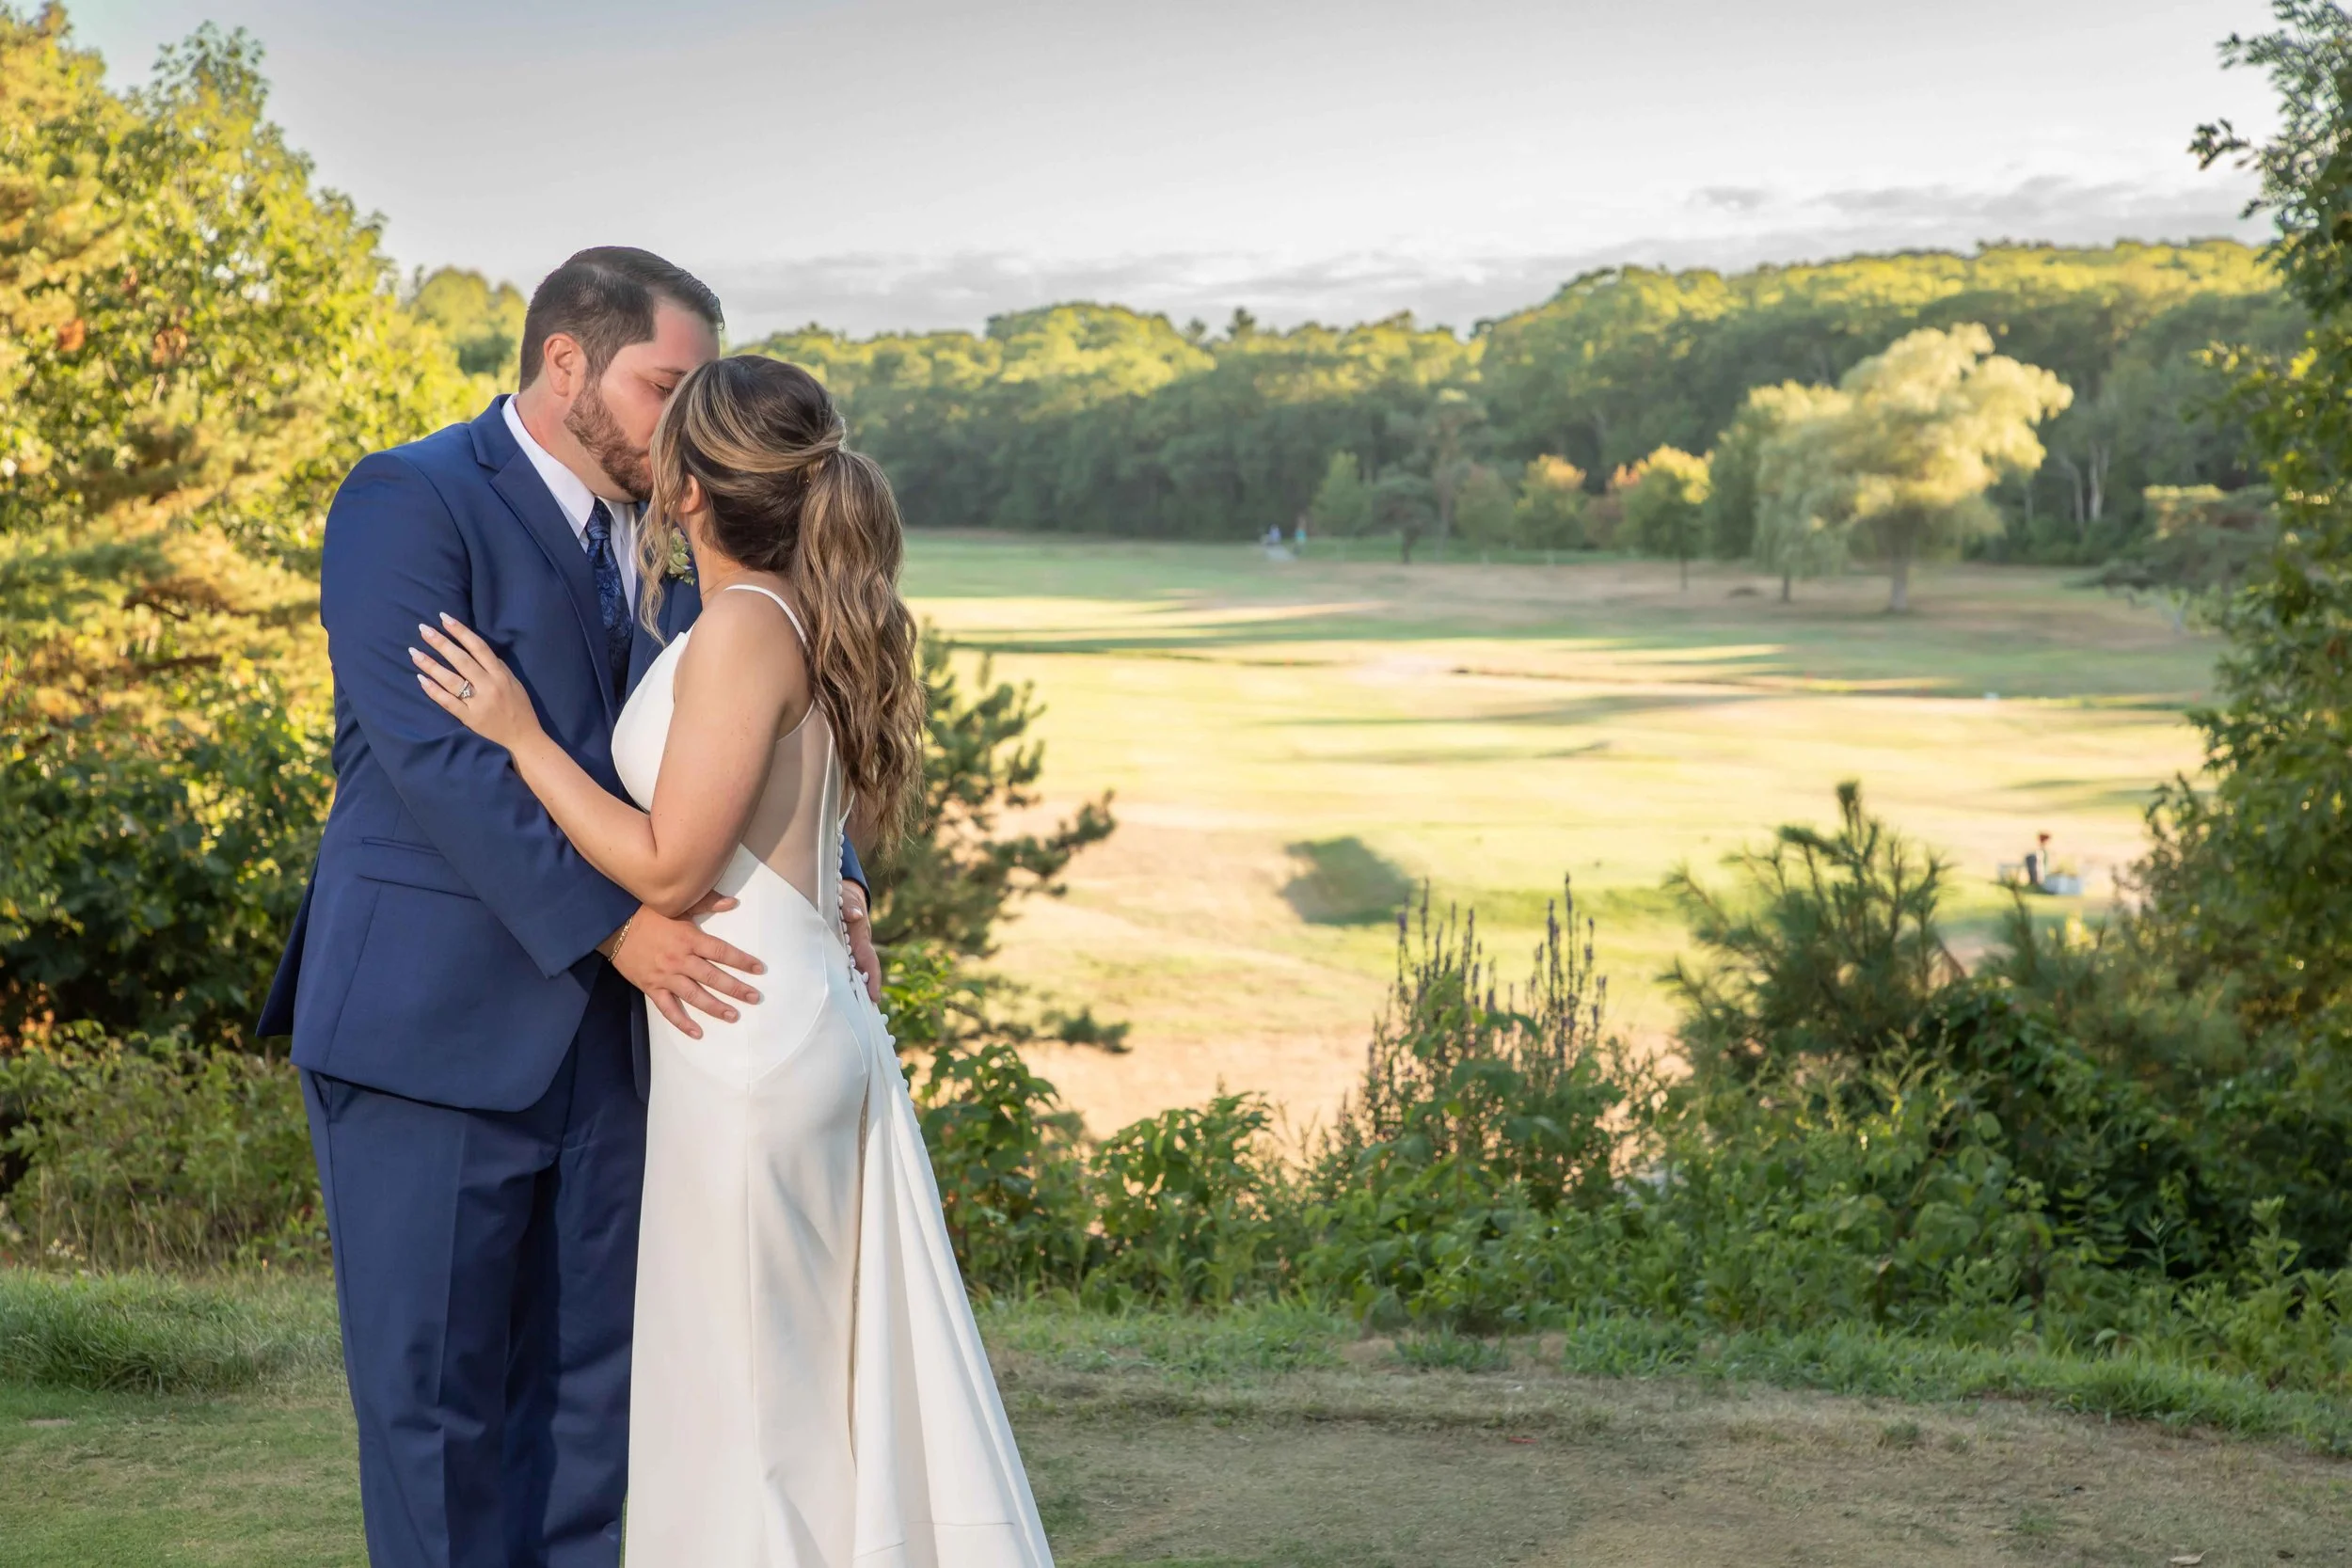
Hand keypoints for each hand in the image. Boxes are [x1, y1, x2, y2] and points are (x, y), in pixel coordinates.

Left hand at [413, 613, 540, 749]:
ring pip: (451, 680)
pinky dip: (434, 690)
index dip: (461, 632)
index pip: (479, 648)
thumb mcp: (514, 683)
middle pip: (461, 660)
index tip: (444, 618)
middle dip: (441, 643)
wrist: (524, 738)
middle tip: (423, 629)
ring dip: (431, 665)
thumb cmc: (520, 707)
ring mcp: (478, 703)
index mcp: (501, 675)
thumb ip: (497, 667)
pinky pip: (448, 702)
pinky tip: (421, 679)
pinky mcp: (470, 718)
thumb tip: (477, 650)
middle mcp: (489, 686)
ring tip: (414, 653)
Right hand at [606, 892, 764, 1039]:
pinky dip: (682, 1022)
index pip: (722, 951)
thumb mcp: (678, 905)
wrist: (613, 926)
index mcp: (689, 939)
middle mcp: (680, 960)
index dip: (742, 960)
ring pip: (694, 995)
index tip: (759, 969)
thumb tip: (733, 902)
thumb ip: (707, 903)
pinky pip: (668, 1009)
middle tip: (754, 998)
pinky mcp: (651, 988)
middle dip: (735, 988)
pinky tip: (697, 1033)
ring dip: (715, 1007)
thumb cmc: (647, 914)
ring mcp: (665, 976)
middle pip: (713, 977)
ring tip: (733, 1016)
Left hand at [842, 881, 882, 1004]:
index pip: (869, 962)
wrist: (842, 895)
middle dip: (860, 994)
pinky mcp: (836, 954)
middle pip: (860, 975)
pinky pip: (837, 970)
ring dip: (847, 991)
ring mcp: (846, 953)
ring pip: (847, 975)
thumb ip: (849, 907)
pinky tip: (827, 997)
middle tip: (859, 1016)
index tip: (875, 997)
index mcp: (861, 940)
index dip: (873, 980)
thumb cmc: (845, 898)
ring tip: (842, 1014)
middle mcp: (855, 950)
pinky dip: (835, 983)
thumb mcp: (847, 899)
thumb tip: (854, 916)